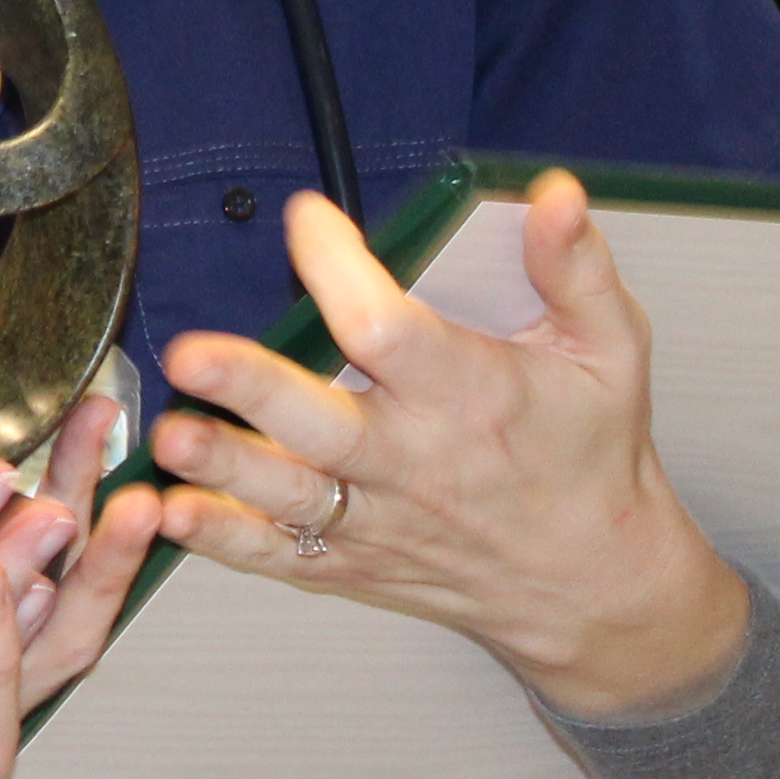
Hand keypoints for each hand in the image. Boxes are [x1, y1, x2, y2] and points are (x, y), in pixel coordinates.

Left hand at [148, 172, 751, 720]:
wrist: (594, 585)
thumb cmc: (592, 456)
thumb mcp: (610, 352)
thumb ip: (575, 268)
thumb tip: (555, 193)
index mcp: (470, 395)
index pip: (391, 330)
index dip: (341, 269)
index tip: (305, 218)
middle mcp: (413, 460)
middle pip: (320, 425)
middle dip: (251, 389)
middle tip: (191, 354)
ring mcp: (376, 519)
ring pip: (285, 496)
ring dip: (223, 466)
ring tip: (170, 436)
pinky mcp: (349, 562)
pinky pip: (274, 555)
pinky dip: (220, 539)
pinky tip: (169, 512)